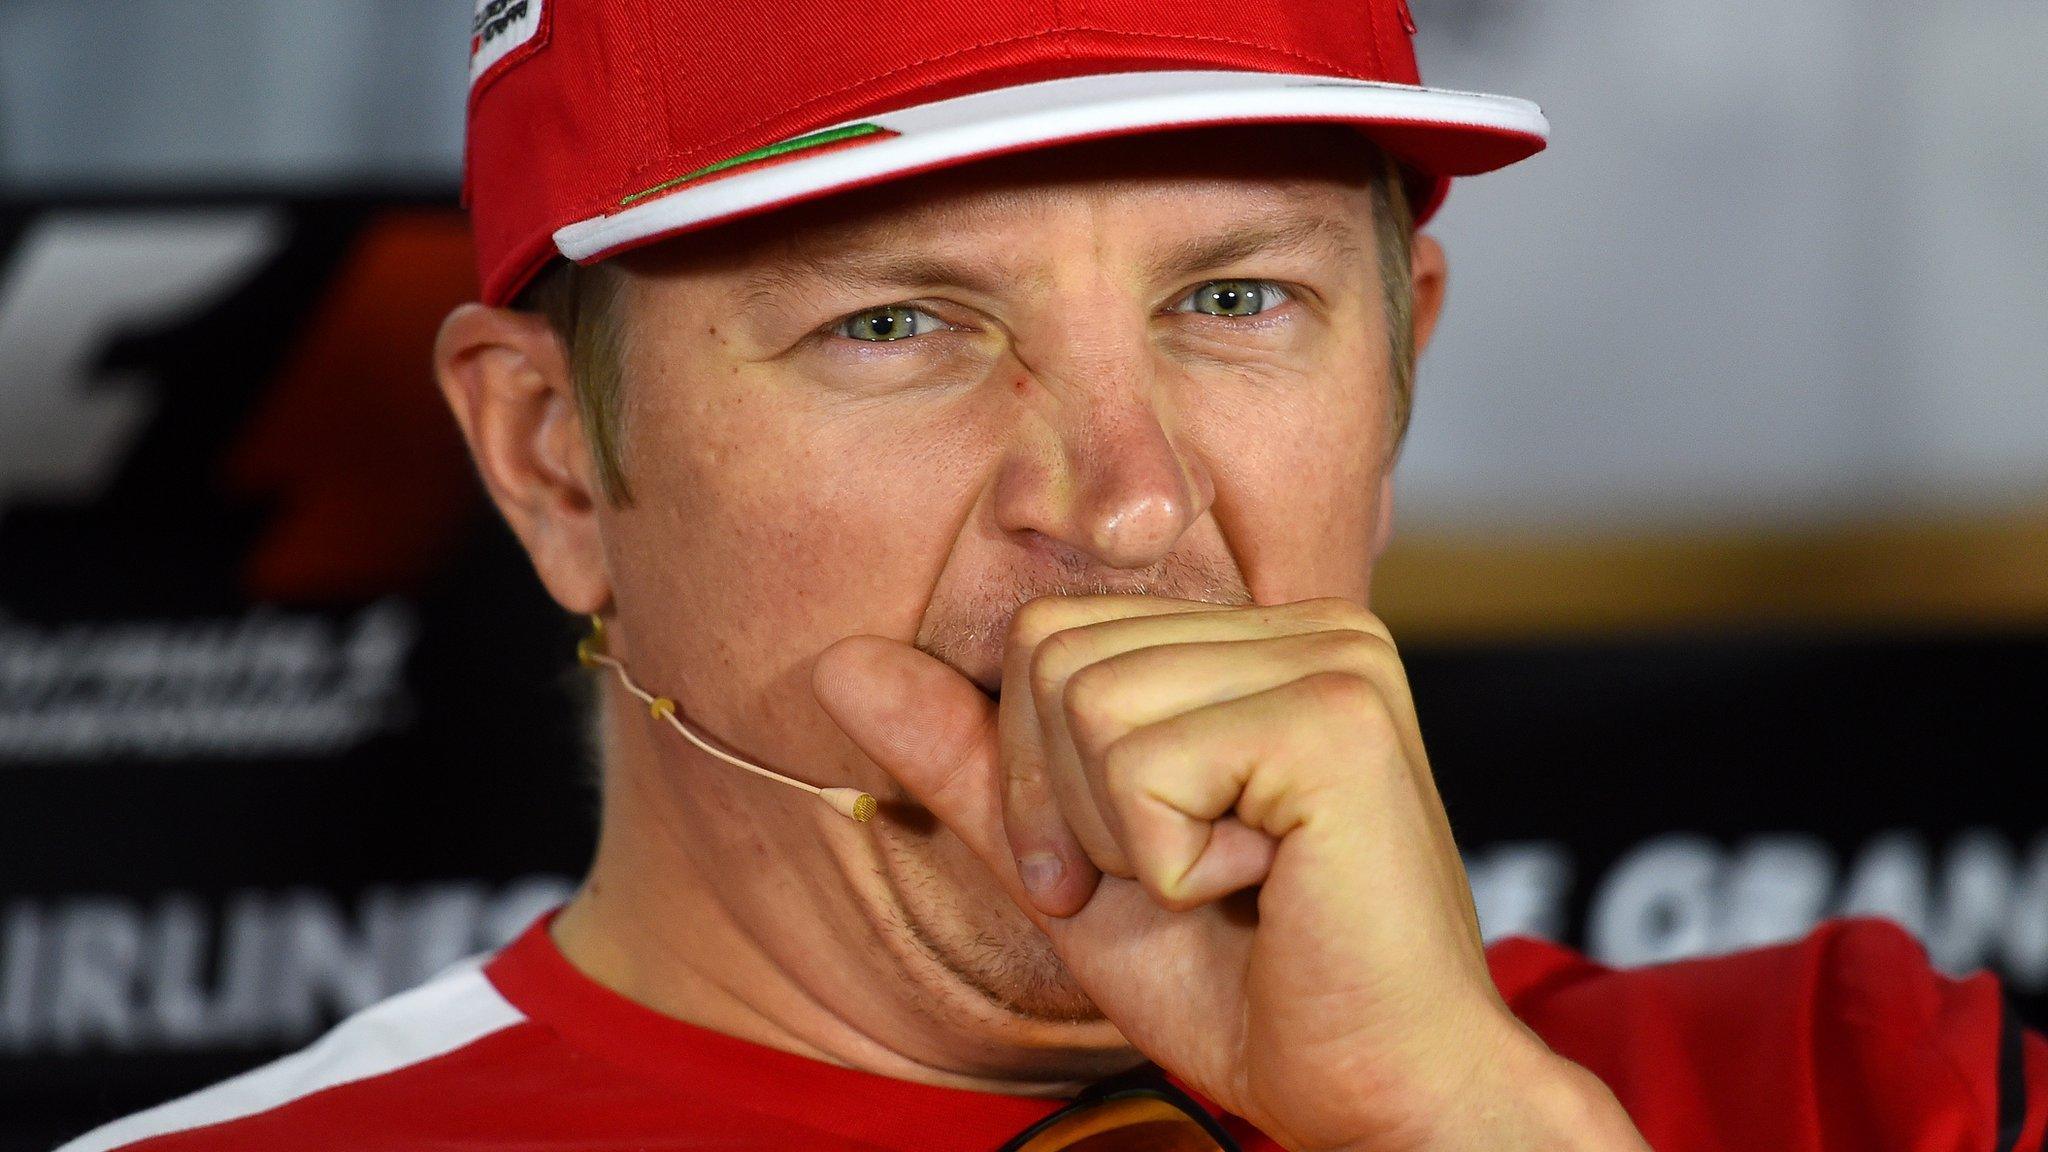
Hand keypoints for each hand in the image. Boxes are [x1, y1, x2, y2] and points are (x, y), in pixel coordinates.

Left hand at [814, 596, 1643, 1150]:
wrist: (1374, 1093)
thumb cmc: (1244, 987)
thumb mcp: (1071, 862)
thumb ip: (970, 760)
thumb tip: (841, 662)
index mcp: (1258, 640)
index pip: (1048, 636)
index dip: (1036, 774)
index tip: (1114, 870)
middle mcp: (1309, 624)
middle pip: (1055, 658)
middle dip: (1071, 806)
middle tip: (1179, 884)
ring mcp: (1334, 658)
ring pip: (1087, 704)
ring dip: (1124, 837)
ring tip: (1232, 881)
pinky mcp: (1338, 718)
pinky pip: (1140, 762)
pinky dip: (1168, 860)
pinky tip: (1268, 885)